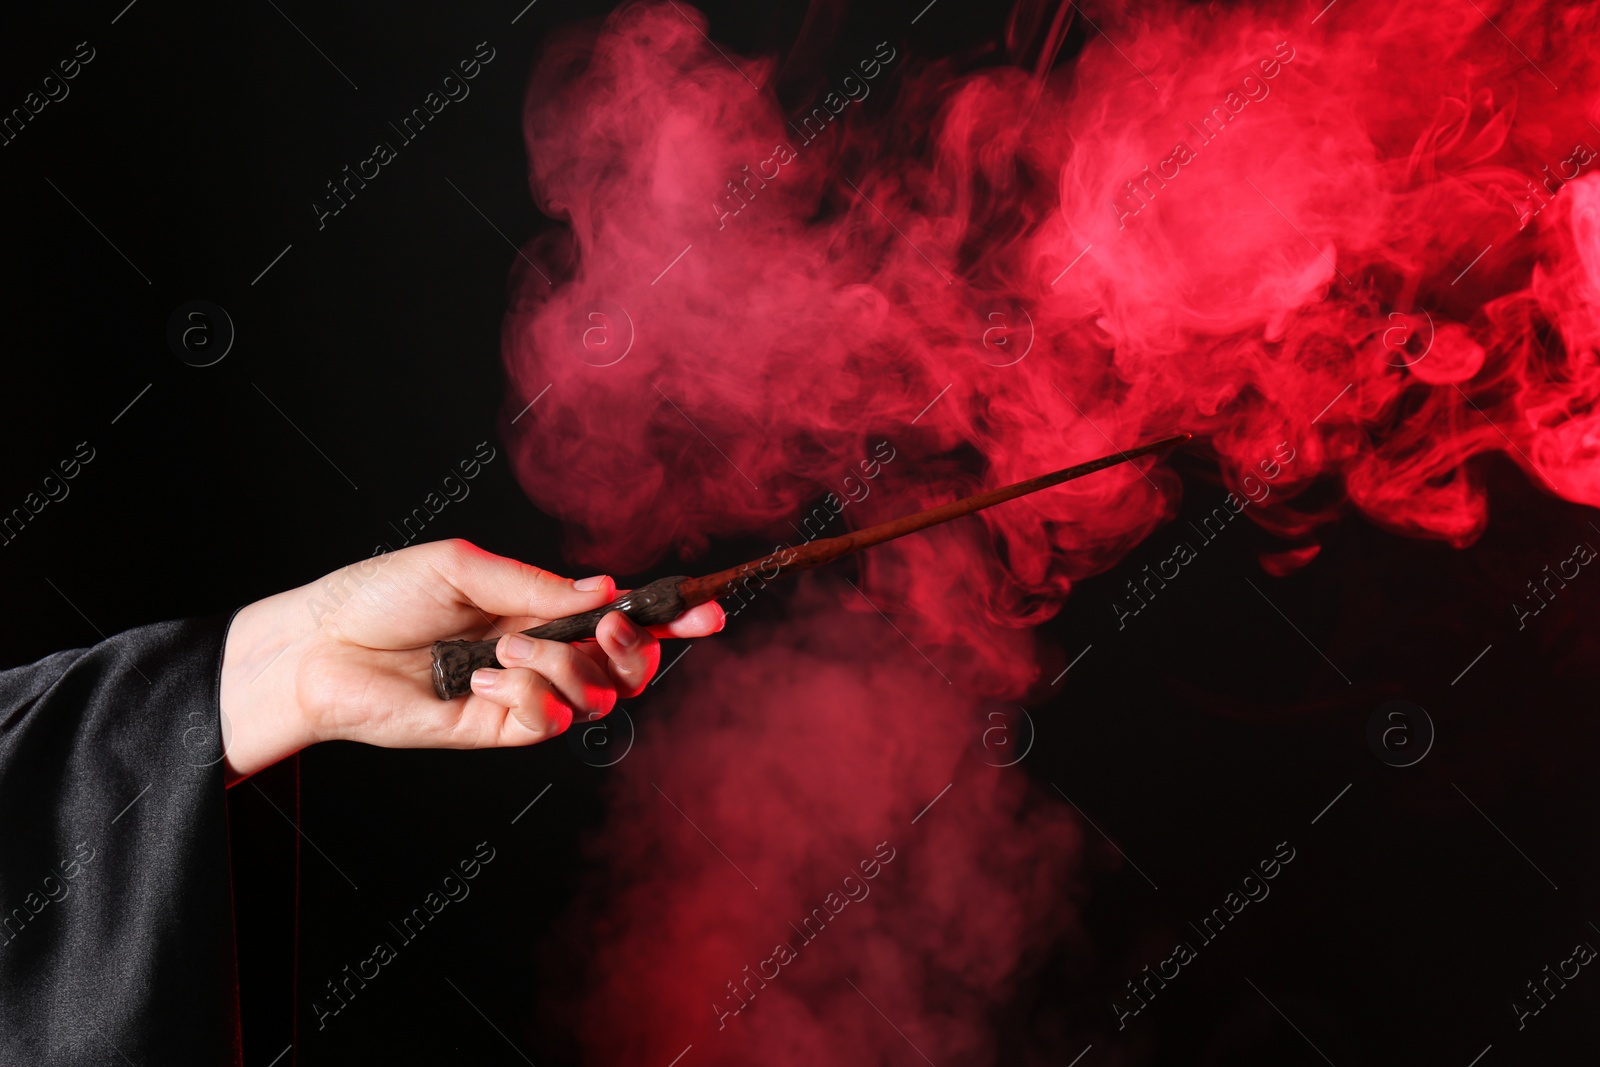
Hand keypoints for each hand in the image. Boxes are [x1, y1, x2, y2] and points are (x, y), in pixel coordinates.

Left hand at [217, 539, 724, 783]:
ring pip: (594, 696)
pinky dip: (525, 696)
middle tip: (608, 627)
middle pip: (627, 667)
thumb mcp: (464, 569)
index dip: (669, 618)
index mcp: (539, 609)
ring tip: (506, 651)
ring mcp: (522, 696)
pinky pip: (546, 721)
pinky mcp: (496, 731)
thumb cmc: (380, 595)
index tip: (708, 612)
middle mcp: (540, 654)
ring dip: (563, 666)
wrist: (318, 647)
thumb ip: (539, 587)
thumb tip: (605, 591)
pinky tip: (482, 681)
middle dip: (633, 648)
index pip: (620, 618)